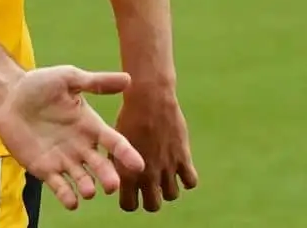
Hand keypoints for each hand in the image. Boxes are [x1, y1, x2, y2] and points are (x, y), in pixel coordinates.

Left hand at [0, 65, 145, 210]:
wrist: (7, 95)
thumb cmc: (38, 84)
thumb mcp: (68, 78)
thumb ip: (96, 82)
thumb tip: (128, 79)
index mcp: (91, 126)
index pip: (114, 142)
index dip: (126, 154)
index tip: (138, 165)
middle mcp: (81, 147)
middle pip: (101, 166)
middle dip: (108, 177)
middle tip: (112, 184)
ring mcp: (64, 160)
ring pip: (83, 179)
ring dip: (88, 188)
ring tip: (89, 191)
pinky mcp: (45, 169)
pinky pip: (60, 187)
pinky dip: (67, 196)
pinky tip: (71, 201)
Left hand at [114, 82, 197, 211]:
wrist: (148, 99)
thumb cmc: (128, 118)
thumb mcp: (116, 143)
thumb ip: (117, 164)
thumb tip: (119, 180)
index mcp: (127, 172)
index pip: (129, 205)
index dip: (130, 201)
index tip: (131, 192)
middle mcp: (147, 174)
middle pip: (153, 206)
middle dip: (150, 199)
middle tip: (148, 186)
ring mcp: (167, 168)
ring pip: (172, 196)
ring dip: (168, 188)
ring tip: (162, 174)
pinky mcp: (183, 158)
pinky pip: (191, 182)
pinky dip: (187, 179)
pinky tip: (179, 167)